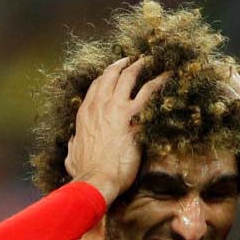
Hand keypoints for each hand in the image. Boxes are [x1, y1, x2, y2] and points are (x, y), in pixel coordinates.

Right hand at [66, 57, 170, 204]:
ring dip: (139, 66)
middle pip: (110, 76)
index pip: (95, 88)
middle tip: (131, 59)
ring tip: (149, 60)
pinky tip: (168, 75)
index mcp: (85, 114)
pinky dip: (159, 81)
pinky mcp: (133, 118)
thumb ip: (73, 145)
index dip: (105, 78)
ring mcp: (116, 109)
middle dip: (121, 64)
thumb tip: (72, 141)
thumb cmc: (85, 172)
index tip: (112, 74)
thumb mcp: (71, 156)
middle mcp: (99, 106)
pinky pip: (149, 92)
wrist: (96, 179)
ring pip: (129, 77)